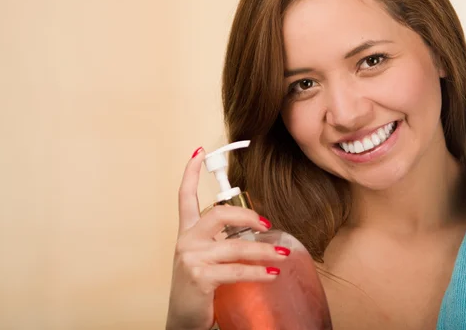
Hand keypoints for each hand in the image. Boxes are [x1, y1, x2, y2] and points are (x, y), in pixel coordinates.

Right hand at [165, 147, 288, 329]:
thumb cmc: (197, 290)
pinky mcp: (200, 276)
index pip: (185, 197)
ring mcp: (192, 258)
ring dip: (264, 251)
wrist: (183, 321)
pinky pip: (237, 269)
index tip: (199, 152)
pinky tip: (272, 274)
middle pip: (218, 213)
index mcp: (187, 233)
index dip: (191, 172)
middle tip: (267, 225)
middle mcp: (186, 241)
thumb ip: (219, 243)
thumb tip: (255, 234)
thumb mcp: (203, 260)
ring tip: (283, 255)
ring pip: (235, 245)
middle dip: (247, 215)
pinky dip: (258, 272)